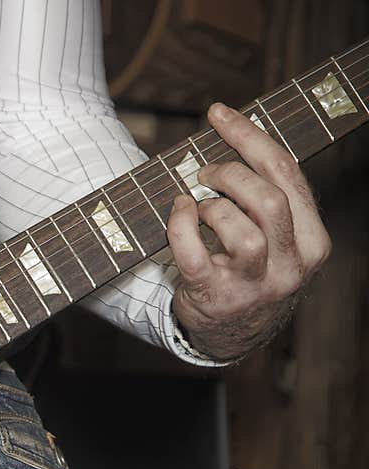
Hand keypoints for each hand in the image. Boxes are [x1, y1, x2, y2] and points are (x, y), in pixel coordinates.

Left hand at [167, 102, 331, 358]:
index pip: (287, 173)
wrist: (232, 333)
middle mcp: (291, 264)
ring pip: (242, 230)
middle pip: (268, 200)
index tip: (219, 114)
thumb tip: (227, 140)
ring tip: (197, 204)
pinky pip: (195, 254)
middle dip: (230, 174)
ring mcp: (255, 284)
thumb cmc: (249, 270)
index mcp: (312, 241)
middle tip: (204, 173)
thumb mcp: (276, 238)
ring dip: (211, 206)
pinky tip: (178, 211)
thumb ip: (265, 198)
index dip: (249, 137)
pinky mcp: (217, 297)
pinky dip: (181, 225)